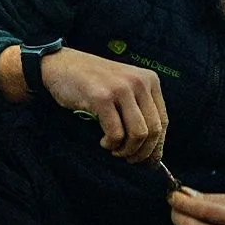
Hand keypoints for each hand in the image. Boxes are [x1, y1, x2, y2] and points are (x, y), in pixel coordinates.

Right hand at [42, 48, 167, 163]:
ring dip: (126, 150)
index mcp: (149, 79)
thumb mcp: (124, 89)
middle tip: (129, 159)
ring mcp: (121, 89)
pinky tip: (104, 141)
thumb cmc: (93, 82)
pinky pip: (116, 133)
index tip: (149, 160)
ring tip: (114, 149)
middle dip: (142, 152)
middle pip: (153, 130)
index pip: (163, 121)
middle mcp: (139, 82)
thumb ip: (140, 113)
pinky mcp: (102, 97)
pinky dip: (111, 144)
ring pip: (138, 134)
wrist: (62, 64)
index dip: (157, 146)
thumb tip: (154, 154)